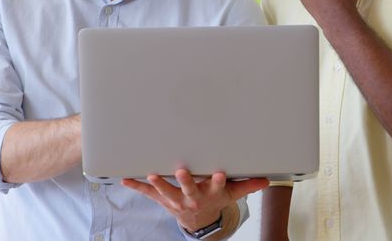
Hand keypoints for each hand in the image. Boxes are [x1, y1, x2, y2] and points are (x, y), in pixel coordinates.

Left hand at [121, 169, 267, 233]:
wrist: (198, 220)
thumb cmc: (213, 200)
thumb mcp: (231, 194)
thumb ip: (247, 185)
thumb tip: (266, 180)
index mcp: (210, 194)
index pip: (216, 187)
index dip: (217, 181)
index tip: (218, 173)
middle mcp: (193, 197)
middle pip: (189, 189)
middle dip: (186, 181)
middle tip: (182, 171)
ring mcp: (176, 200)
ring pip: (167, 191)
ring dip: (159, 183)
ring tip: (152, 174)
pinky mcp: (163, 200)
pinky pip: (148, 193)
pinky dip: (137, 186)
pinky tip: (125, 179)